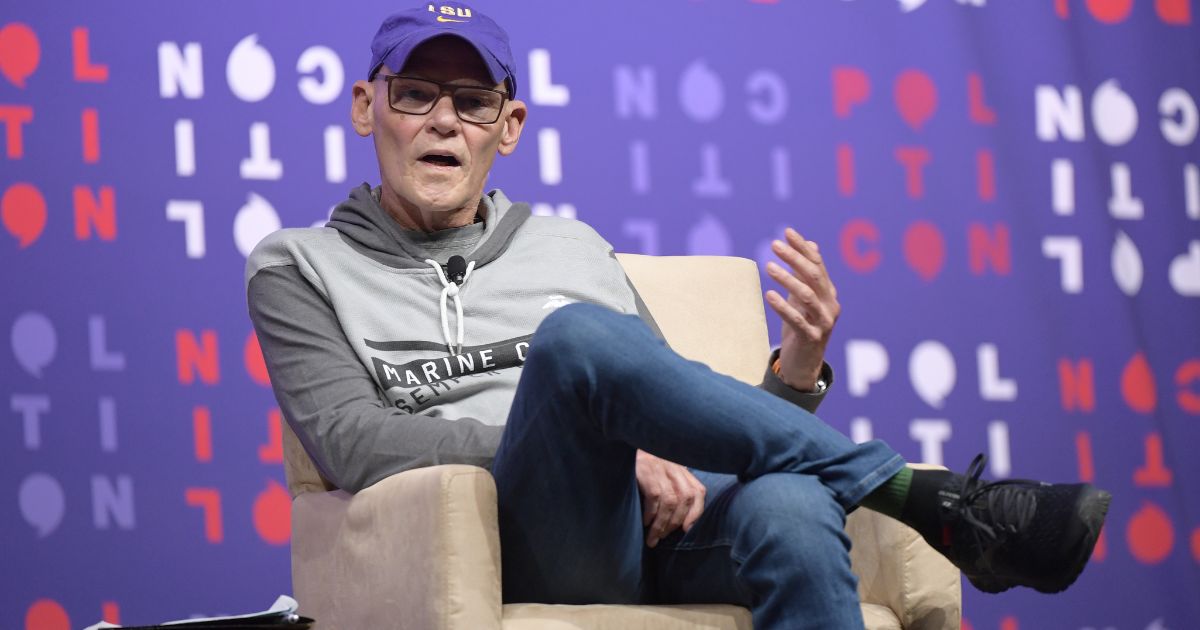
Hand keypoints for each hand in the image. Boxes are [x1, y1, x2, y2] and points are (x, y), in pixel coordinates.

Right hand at [635, 450, 705, 547]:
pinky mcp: (647, 472)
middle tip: (662, 538)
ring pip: (670, 501)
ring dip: (661, 524)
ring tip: (652, 537)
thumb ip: (676, 488)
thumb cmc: (644, 466)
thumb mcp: (664, 473)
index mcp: (681, 470)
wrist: (627, 444)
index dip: (696, 512)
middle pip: (685, 499)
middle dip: (674, 523)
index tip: (686, 530)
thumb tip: (685, 521)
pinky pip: (654, 497)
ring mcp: (661, 469)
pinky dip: (651, 513)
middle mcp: (674, 468)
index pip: (698, 491)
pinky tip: (645, 522)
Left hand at [764, 228, 840, 390]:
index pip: (818, 264)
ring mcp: (824, 322)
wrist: (804, 364)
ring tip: (768, 267)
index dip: (803, 248)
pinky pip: (797, 320)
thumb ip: (806, 274)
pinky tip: (769, 294)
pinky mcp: (812, 338)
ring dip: (787, 279)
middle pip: (814, 276)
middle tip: (774, 245)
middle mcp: (830, 305)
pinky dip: (783, 307)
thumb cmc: (801, 327)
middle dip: (795, 258)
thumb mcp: (803, 299)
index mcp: (828, 293)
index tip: (787, 232)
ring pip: (807, 295)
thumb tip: (811, 244)